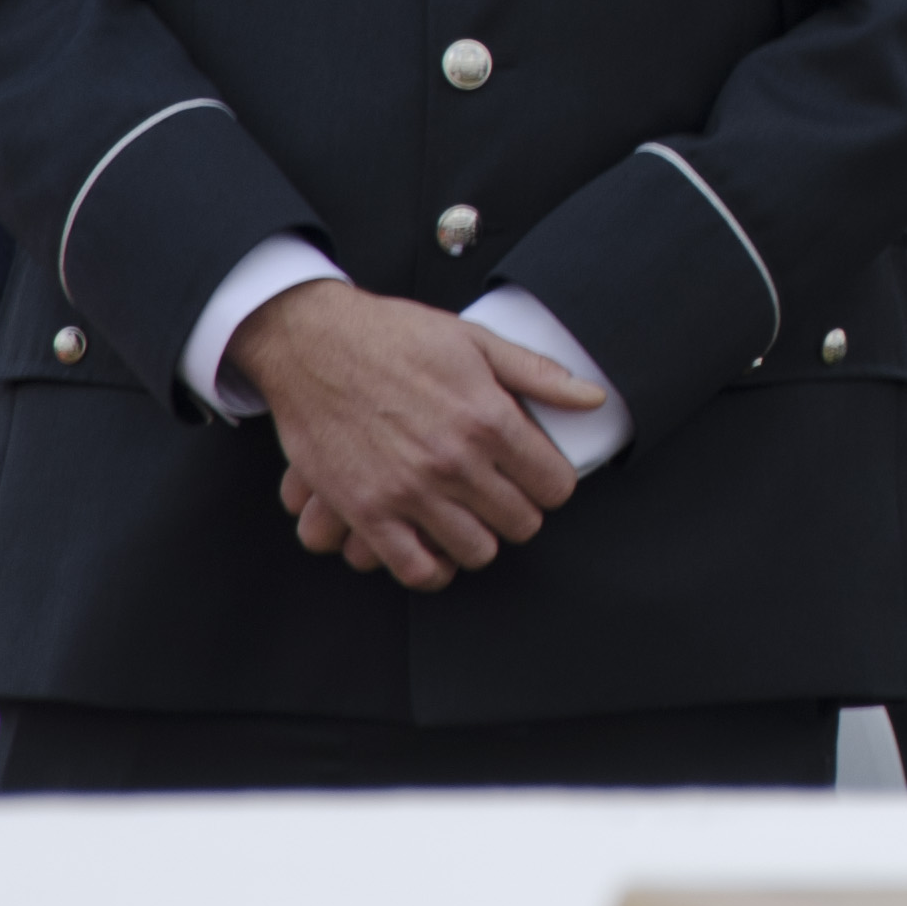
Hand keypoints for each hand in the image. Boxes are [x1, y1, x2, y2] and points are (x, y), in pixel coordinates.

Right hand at [229, 281, 604, 589]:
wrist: (314, 343)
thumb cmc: (394, 336)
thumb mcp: (475, 341)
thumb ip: (537, 375)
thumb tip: (592, 398)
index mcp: (488, 418)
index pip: (555, 485)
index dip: (552, 483)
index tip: (538, 477)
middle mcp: (454, 461)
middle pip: (521, 523)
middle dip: (520, 510)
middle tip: (504, 494)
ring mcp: (409, 491)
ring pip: (477, 551)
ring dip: (480, 538)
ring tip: (470, 516)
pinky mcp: (366, 511)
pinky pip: (415, 569)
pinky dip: (432, 568)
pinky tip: (435, 546)